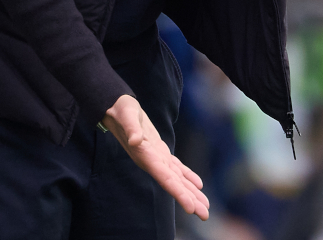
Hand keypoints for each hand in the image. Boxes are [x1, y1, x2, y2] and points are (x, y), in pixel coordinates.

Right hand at [103, 94, 209, 219]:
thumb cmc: (121, 111)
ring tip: (204, 207)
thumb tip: (134, 140)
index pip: (165, 178)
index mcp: (146, 156)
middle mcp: (152, 161)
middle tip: (205, 215)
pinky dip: (188, 176)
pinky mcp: (160, 151)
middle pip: (174, 184)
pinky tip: (198, 185)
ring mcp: (157, 157)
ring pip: (177, 178)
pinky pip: (176, 167)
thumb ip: (131, 129)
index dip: (179, 193)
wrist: (116, 108)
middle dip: (190, 199)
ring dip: (191, 192)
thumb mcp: (127, 116)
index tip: (190, 208)